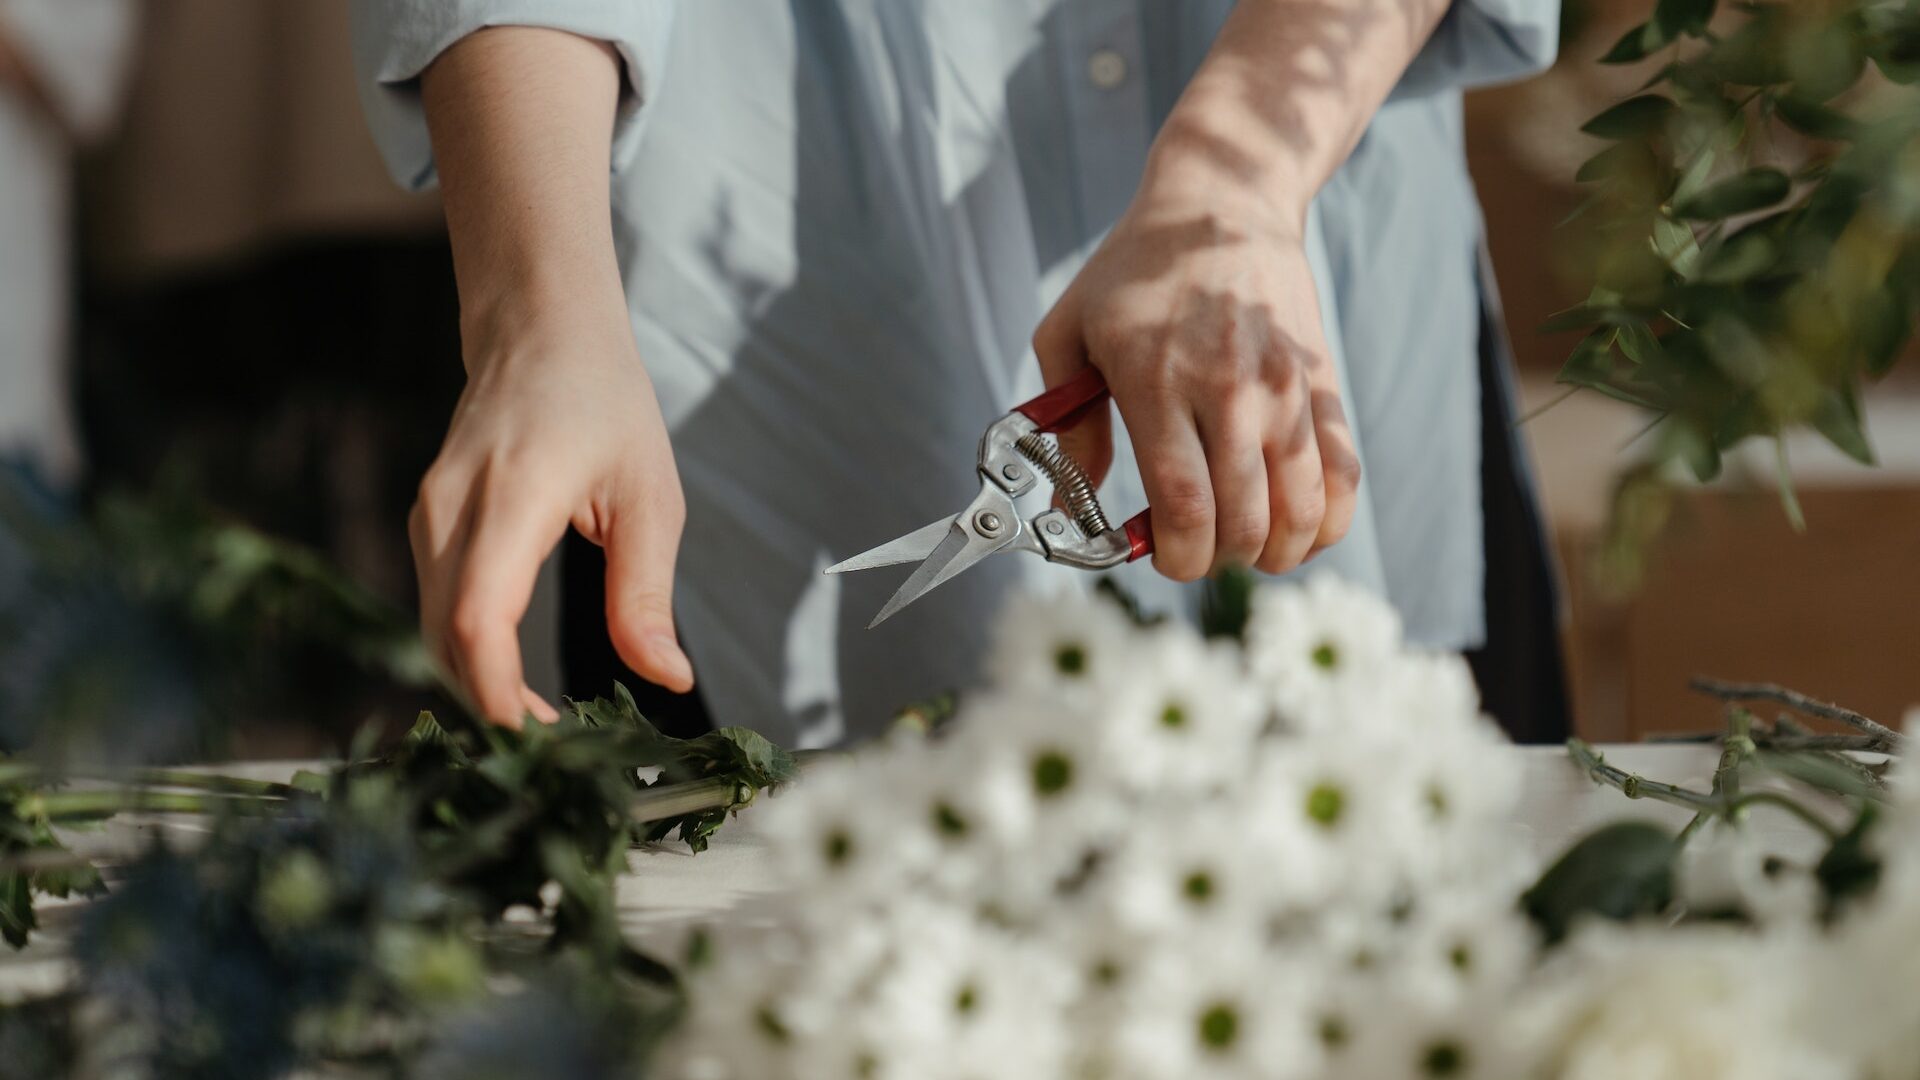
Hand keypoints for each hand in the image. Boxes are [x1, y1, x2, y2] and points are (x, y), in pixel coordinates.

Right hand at [411, 299, 692, 727]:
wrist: (539, 328)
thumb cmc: (606, 404)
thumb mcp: (651, 496)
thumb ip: (646, 594)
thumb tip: (667, 678)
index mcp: (514, 494)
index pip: (476, 615)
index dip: (495, 690)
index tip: (540, 738)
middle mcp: (452, 507)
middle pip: (444, 637)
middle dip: (491, 706)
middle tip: (558, 752)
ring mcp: (428, 514)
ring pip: (431, 628)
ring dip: (477, 685)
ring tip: (543, 726)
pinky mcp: (427, 523)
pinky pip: (433, 605)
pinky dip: (467, 653)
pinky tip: (513, 681)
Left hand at [1032, 166, 1360, 581]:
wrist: (1222, 202)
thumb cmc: (1133, 274)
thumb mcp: (1069, 334)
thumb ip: (1067, 426)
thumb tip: (1071, 511)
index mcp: (1157, 381)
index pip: (1184, 504)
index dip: (1179, 555)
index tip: (1163, 556)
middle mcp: (1229, 390)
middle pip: (1244, 521)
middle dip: (1218, 560)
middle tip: (1198, 548)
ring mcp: (1286, 389)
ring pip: (1302, 511)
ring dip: (1274, 552)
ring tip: (1246, 543)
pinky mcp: (1323, 385)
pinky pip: (1344, 476)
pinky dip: (1326, 522)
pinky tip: (1298, 528)